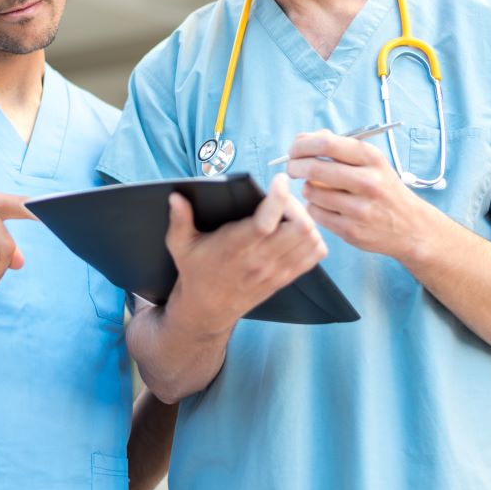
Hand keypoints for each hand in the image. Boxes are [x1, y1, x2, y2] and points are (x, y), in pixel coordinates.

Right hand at [164, 174, 326, 334]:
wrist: (207, 310)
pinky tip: (298, 231)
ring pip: (311, 239)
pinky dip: (314, 238)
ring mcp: (275, 271)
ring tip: (290, 212)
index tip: (278, 179)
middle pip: (299, 228)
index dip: (278, 197)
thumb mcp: (180, 245)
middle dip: (295, 205)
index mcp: (234, 248)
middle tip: (283, 197)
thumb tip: (176, 196)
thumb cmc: (195, 271)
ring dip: (306, 220)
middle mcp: (259, 260)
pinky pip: (315, 255)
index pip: (266, 222)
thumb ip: (179, 220)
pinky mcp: (285, 278)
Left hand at [285, 130, 425, 259]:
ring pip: (311, 192)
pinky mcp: (351, 230)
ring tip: (317, 189)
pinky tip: (325, 206)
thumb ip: (337, 147)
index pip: (325, 143)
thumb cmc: (383, 188)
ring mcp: (360, 208)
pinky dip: (313, 207)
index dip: (301, 145)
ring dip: (306, 188)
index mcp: (371, 158)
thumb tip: (301, 139)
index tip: (294, 150)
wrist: (411, 227)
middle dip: (294, 166)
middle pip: (313, 168)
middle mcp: (368, 182)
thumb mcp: (371, 162)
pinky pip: (315, 213)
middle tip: (291, 168)